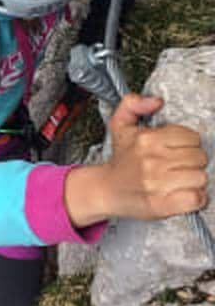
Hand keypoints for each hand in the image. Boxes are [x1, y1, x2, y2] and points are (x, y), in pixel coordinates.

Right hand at [65, 94, 208, 226]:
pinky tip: (183, 193)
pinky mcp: (162, 204)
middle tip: (177, 165)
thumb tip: (156, 101)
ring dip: (193, 180)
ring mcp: (157, 183)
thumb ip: (133, 104)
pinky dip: (195, 198)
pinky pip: (196, 198)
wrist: (105, 190)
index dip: (187, 144)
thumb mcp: (120, 125)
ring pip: (200, 177)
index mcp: (146, 139)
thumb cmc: (120, 160)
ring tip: (179, 179)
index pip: (191, 137)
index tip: (176, 150)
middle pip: (199, 157)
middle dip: (192, 161)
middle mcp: (152, 160)